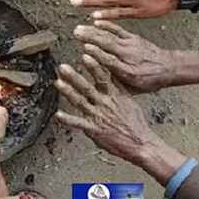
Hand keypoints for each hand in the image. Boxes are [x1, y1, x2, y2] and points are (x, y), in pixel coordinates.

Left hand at [54, 58, 187, 184]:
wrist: (141, 144)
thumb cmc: (135, 123)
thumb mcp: (129, 101)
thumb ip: (117, 87)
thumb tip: (109, 73)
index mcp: (115, 95)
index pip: (103, 77)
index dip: (94, 66)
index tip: (85, 55)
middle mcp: (106, 103)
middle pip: (87, 87)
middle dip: (74, 76)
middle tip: (63, 67)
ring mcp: (99, 116)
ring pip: (80, 101)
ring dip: (68, 92)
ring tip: (57, 83)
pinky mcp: (94, 129)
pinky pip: (78, 123)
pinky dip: (67, 119)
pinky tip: (58, 115)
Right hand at [74, 21, 198, 92]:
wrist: (169, 67)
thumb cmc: (149, 80)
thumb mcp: (133, 88)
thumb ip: (116, 83)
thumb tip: (97, 81)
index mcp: (127, 71)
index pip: (109, 60)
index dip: (97, 54)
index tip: (84, 49)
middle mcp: (128, 55)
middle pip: (107, 44)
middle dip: (90, 38)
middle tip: (75, 33)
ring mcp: (130, 45)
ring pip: (110, 36)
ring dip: (93, 31)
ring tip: (79, 28)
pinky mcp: (133, 38)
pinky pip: (118, 30)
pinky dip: (107, 25)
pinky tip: (96, 22)